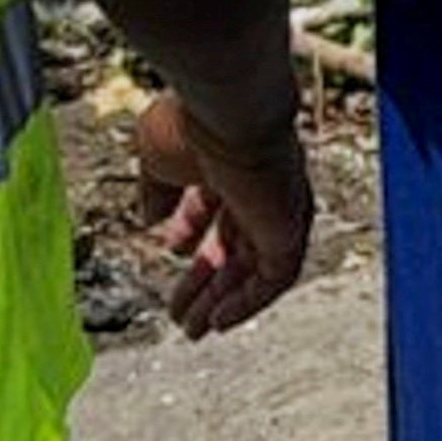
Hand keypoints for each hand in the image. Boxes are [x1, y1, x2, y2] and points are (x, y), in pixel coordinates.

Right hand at [131, 79, 313, 333]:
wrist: (229, 109)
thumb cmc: (191, 121)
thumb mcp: (155, 156)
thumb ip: (154, 189)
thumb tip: (151, 220)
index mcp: (230, 163)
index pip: (216, 204)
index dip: (192, 229)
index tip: (169, 248)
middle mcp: (260, 187)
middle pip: (234, 244)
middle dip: (204, 281)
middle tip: (180, 313)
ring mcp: (279, 210)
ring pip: (253, 268)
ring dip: (220, 301)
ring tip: (192, 330)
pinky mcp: (290, 231)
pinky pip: (274, 279)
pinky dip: (248, 302)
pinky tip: (219, 322)